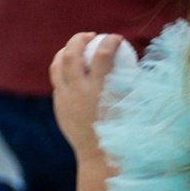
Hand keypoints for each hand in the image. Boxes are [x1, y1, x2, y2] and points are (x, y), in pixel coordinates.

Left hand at [49, 31, 122, 159]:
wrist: (98, 154)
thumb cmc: (120, 129)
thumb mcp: (129, 105)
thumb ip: (128, 83)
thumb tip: (132, 62)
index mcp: (100, 91)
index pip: (103, 56)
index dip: (110, 41)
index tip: (116, 38)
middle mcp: (79, 92)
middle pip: (71, 54)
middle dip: (79, 39)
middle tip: (91, 36)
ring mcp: (65, 98)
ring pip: (58, 64)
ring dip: (66, 50)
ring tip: (77, 46)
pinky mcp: (58, 104)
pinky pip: (56, 79)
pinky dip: (62, 67)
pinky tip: (71, 66)